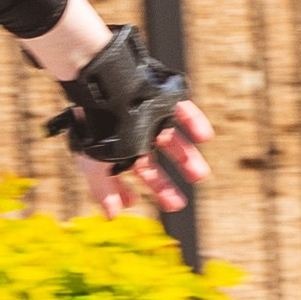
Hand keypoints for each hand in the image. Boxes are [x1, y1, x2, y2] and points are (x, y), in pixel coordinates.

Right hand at [70, 98, 212, 219]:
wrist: (103, 82)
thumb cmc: (95, 124)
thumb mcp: (95, 164)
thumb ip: (103, 190)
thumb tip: (111, 216)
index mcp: (114, 147)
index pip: (123, 173)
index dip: (127, 190)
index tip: (135, 202)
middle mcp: (132, 134)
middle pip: (149, 164)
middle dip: (162, 185)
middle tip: (177, 204)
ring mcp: (149, 116)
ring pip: (170, 140)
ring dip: (186, 158)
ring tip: (200, 176)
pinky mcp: (163, 97)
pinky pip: (183, 110)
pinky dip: (194, 123)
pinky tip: (205, 137)